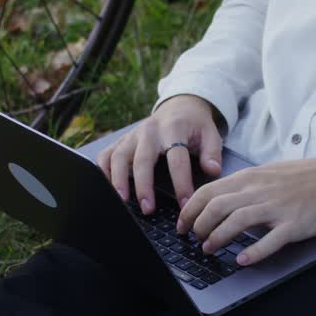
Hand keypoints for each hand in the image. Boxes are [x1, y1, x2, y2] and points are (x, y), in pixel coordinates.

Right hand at [96, 94, 223, 214]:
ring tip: (122, 201)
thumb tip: (212, 171)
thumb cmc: (194, 126)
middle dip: (144, 185)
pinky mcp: (121, 141)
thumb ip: (212, 152)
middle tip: (148, 209)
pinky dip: (102, 171)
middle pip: (143, 159)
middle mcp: (149, 131)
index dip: (181, 182)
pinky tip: (105, 189)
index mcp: (173, 129)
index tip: (185, 204)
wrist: (179, 106)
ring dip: (119, 180)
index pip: (177, 158)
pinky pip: (106, 155)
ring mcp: (132, 135)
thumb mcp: (211, 133)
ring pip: (120, 157)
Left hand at [176, 155, 315, 265]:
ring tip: (208, 249)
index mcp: (250, 178)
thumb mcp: (265, 173)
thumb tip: (215, 199)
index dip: (190, 210)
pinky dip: (254, 252)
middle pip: (217, 207)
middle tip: (194, 239)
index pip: (208, 191)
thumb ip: (241, 185)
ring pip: (237, 221)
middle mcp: (259, 191)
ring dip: (218, 237)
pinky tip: (242, 261)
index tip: (182, 224)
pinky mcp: (294, 224)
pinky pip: (270, 240)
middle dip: (199, 225)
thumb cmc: (300, 178)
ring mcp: (277, 208)